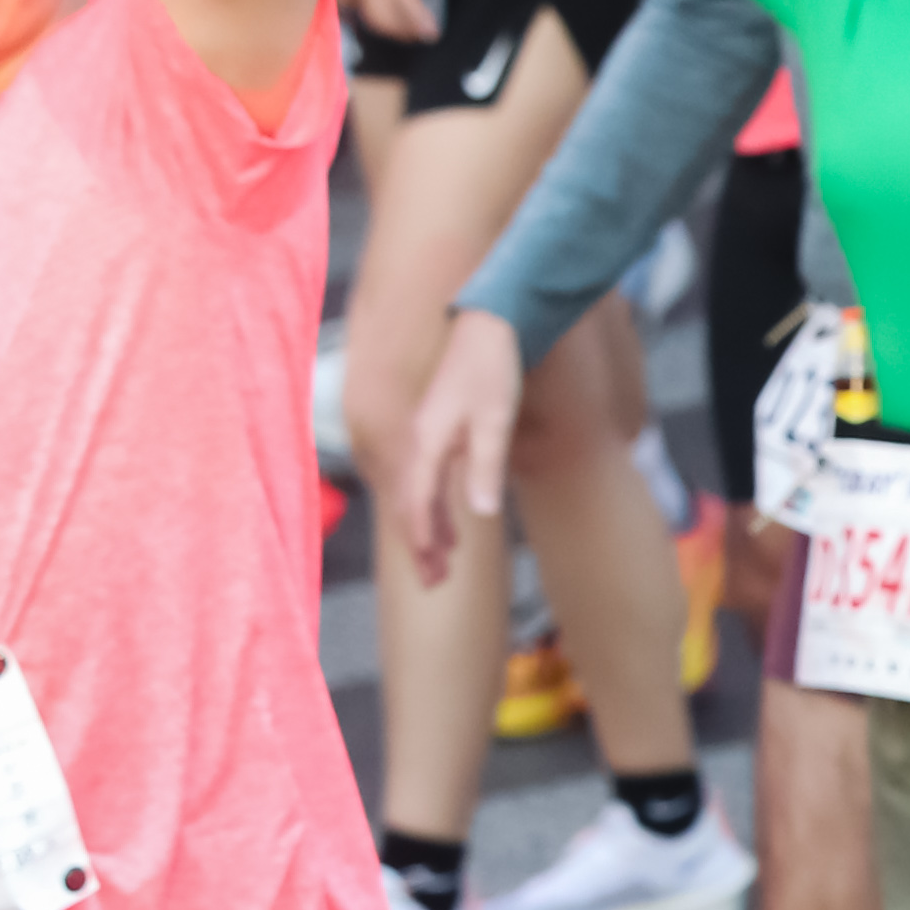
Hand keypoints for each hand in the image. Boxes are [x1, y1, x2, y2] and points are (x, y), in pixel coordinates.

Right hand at [398, 309, 523, 586]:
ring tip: (441, 566)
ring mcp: (428, 435)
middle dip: (421, 545)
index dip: (422, 537)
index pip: (417, 499)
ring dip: (430, 529)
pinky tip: (450, 526)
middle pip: (413, 502)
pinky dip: (436, 506)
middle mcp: (420, 439)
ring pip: (420, 492)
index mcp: (427, 440)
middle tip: (433, 584)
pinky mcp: (439, 430)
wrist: (491, 324)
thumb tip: (479, 513)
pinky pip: (430, 479)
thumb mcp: (497, 420)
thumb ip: (485, 466)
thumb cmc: (494, 369)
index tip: (432, 570)